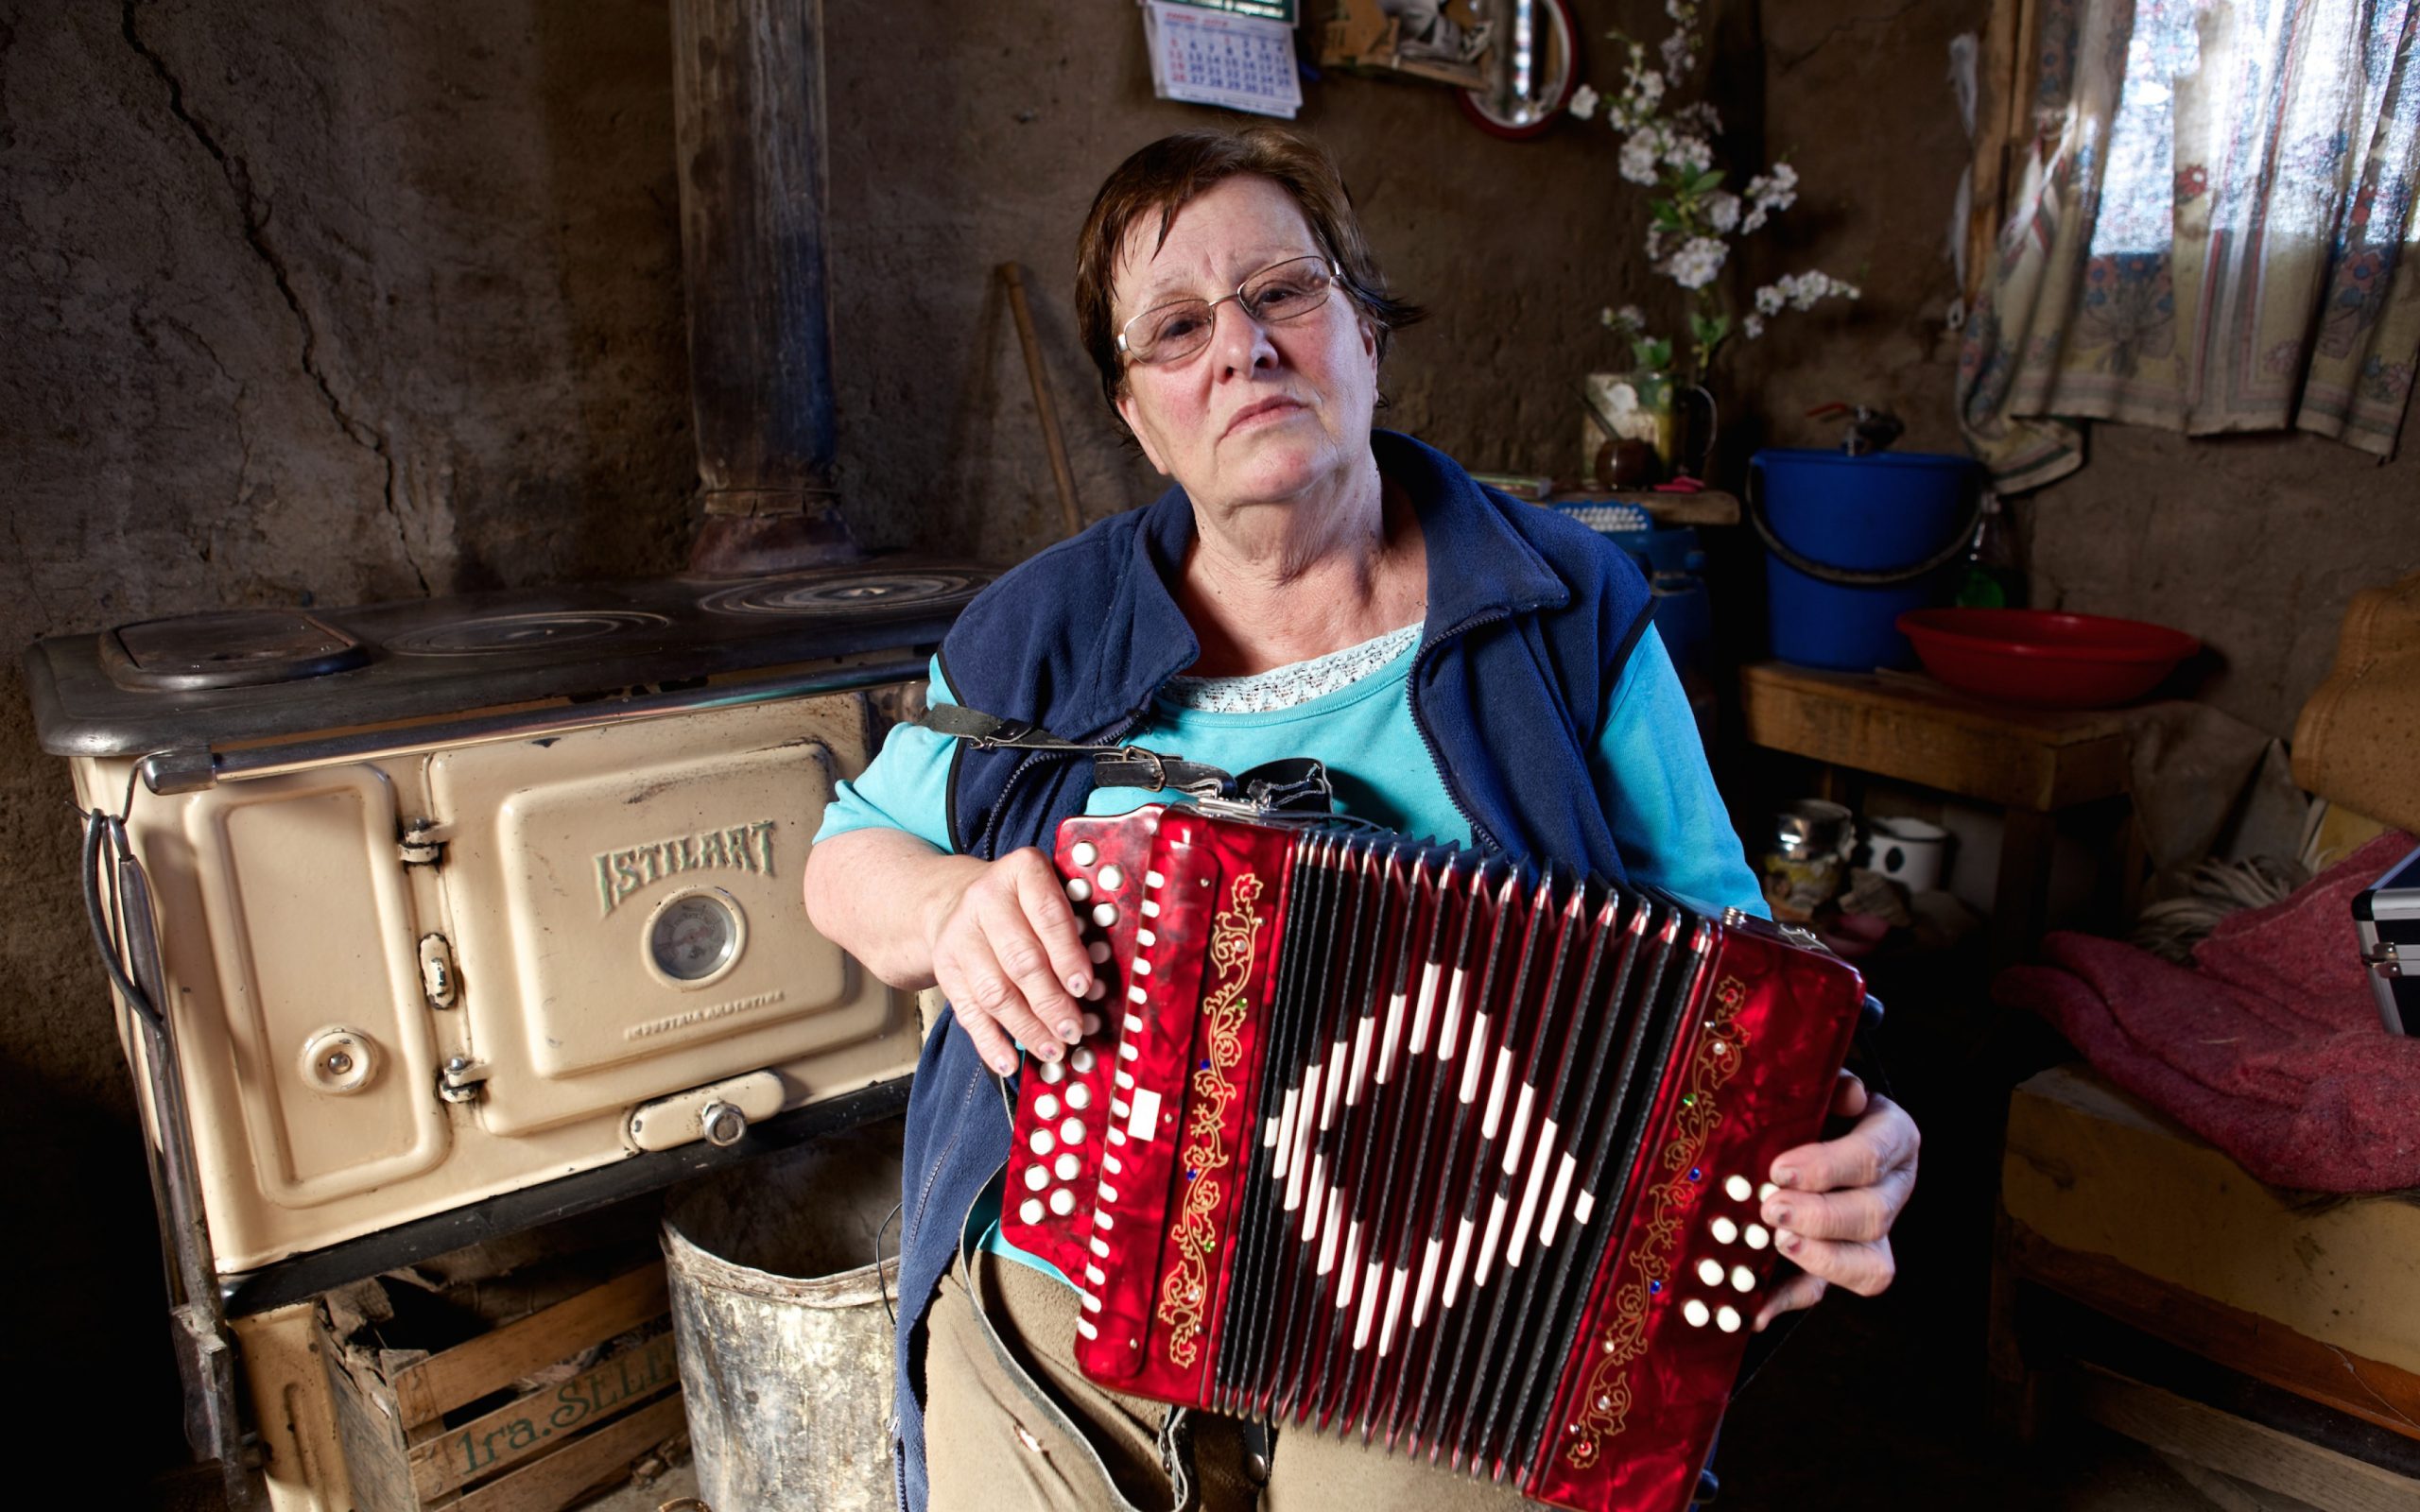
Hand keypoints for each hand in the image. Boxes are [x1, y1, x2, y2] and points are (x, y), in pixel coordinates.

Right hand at [925, 847, 1095, 1078]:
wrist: (951, 899)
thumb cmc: (1020, 901)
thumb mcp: (1048, 890)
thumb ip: (1074, 922)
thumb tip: (1099, 980)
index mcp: (1021, 872)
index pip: (1047, 914)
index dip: (1068, 954)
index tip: (1085, 987)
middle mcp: (984, 900)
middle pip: (1021, 960)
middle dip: (1051, 1002)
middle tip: (1074, 1029)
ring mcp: (960, 937)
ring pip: (996, 992)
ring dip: (1027, 1027)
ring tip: (1053, 1050)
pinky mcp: (945, 970)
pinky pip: (968, 1012)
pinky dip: (990, 1043)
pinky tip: (1010, 1063)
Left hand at [1752, 1071, 1917, 1329]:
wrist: (1815, 1124)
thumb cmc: (1815, 1102)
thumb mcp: (1821, 1085)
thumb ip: (1830, 1086)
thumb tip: (1847, 1094)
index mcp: (1893, 1138)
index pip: (1873, 1156)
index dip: (1829, 1167)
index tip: (1780, 1170)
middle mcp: (1893, 1189)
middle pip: (1873, 1215)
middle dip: (1819, 1216)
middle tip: (1770, 1208)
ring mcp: (1874, 1234)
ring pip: (1869, 1264)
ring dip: (1819, 1260)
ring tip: (1775, 1243)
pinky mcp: (1842, 1263)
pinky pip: (1827, 1291)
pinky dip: (1790, 1300)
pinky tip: (1756, 1309)